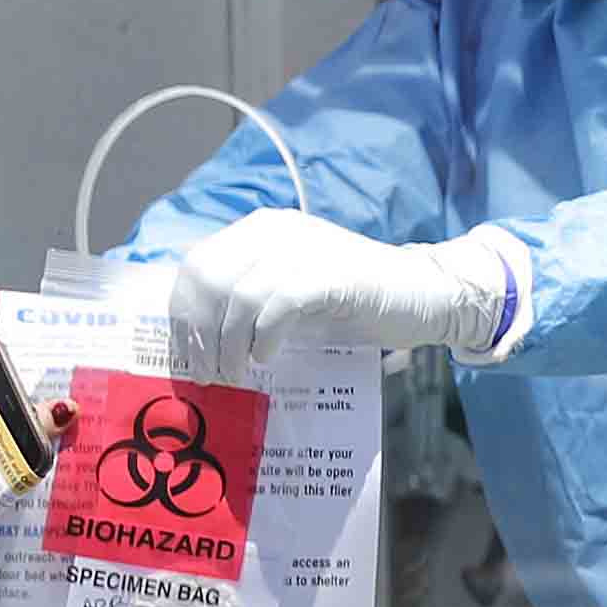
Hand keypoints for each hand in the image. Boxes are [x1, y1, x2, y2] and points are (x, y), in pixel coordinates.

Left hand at [165, 210, 514, 383]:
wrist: (424, 295)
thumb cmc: (353, 303)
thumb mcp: (290, 292)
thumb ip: (249, 300)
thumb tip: (196, 343)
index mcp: (261, 230)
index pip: (196, 267)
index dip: (182, 316)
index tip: (187, 359)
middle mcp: (277, 230)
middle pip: (209, 279)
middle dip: (199, 335)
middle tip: (209, 375)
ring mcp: (306, 249)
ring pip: (238, 295)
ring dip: (228, 344)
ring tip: (236, 374)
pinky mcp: (332, 274)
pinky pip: (278, 305)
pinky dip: (265, 337)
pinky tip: (269, 358)